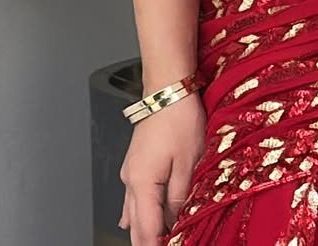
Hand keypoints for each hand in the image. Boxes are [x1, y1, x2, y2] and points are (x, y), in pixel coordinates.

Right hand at [119, 92, 205, 245]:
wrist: (168, 88)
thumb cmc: (179, 118)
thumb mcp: (188, 161)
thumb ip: (179, 197)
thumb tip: (174, 222)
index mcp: (142, 182)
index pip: (147, 229)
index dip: (157, 245)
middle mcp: (131, 179)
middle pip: (136, 224)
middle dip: (148, 241)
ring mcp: (131, 170)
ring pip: (133, 211)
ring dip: (143, 228)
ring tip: (157, 239)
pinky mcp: (136, 162)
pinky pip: (131, 196)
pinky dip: (136, 212)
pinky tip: (129, 222)